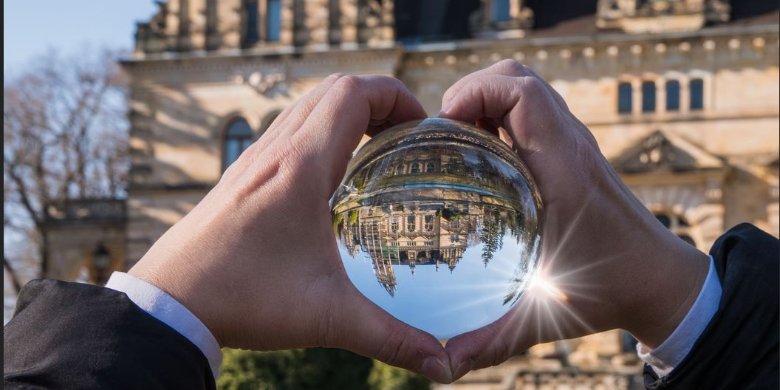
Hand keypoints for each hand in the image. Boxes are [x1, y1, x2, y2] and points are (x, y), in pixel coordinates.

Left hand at [128, 74, 452, 382]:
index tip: (421, 125)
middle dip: (378, 99)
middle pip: (332, 89)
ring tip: (377, 147)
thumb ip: (389, 338)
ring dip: (346, 111)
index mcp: (300, 167)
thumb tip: (441, 364)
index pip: (352, 93)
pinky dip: (319, 131)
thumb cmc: (241, 300)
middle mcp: (275, 151)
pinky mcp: (241, 175)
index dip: (395, 94)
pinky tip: (332, 176)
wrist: (168, 302)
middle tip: (406, 134)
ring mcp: (253, 159)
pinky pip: (287, 129)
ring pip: (306, 106)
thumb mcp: (326, 317)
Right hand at [439, 60, 709, 378]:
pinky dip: (499, 114)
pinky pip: (530, 109)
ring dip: (485, 100)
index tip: (446, 126)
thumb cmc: (604, 290)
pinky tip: (480, 155)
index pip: (522, 93)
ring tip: (456, 140)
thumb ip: (491, 339)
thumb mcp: (542, 315)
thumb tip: (443, 364)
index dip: (476, 92)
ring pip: (525, 86)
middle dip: (472, 91)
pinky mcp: (570, 149)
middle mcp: (568, 145)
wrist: (654, 278)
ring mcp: (571, 142)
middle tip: (444, 134)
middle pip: (518, 76)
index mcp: (562, 170)